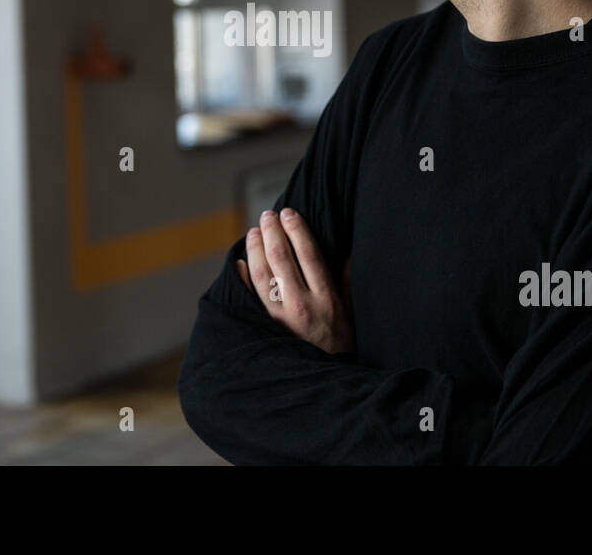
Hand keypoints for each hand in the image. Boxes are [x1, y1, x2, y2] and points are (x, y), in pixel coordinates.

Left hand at [236, 208, 354, 354]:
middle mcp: (301, 305)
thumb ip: (346, 282)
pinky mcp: (266, 327)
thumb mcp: (351, 311)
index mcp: (325, 297)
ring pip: (261, 275)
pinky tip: (240, 262)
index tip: (289, 213)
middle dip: (273, 232)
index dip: (297, 229)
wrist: (326, 378)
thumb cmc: (341, 342)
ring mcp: (280, 318)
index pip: (308, 254)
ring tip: (254, 232)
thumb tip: (348, 252)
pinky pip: (249, 297)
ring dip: (255, 249)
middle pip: (281, 258)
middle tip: (268, 215)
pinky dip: (242, 278)